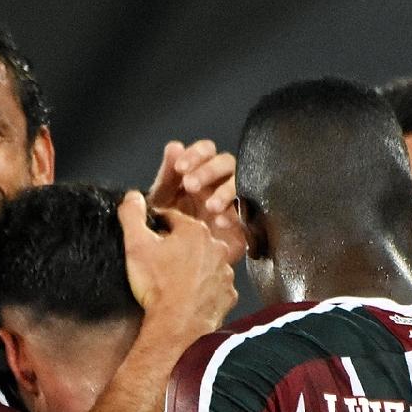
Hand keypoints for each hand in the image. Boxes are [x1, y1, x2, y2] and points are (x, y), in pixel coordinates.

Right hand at [119, 191, 236, 351]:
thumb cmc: (157, 286)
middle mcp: (215, 248)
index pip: (172, 219)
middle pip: (191, 241)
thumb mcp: (135, 245)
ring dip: (192, 268)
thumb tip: (132, 196)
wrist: (176, 326)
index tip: (148, 238)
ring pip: (205, 263)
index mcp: (194, 231)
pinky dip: (203, 290)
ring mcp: (225, 273)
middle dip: (176, 248)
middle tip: (159, 265)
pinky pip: (214, 287)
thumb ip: (132, 216)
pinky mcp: (227, 295)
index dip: (157, 227)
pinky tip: (188, 297)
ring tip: (173, 283)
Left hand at [145, 139, 243, 263]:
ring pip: (240, 183)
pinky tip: (221, 221)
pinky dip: (236, 214)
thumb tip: (174, 146)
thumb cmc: (170, 227)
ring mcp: (233, 201)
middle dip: (208, 171)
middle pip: (225, 163)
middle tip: (191, 185)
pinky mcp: (243, 222)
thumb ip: (167, 174)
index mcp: (200, 173)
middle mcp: (219, 183)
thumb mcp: (162, 200)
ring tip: (210, 206)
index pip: (206, 151)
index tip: (181, 167)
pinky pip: (248, 211)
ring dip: (225, 191)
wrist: (177, 265)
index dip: (196, 154)